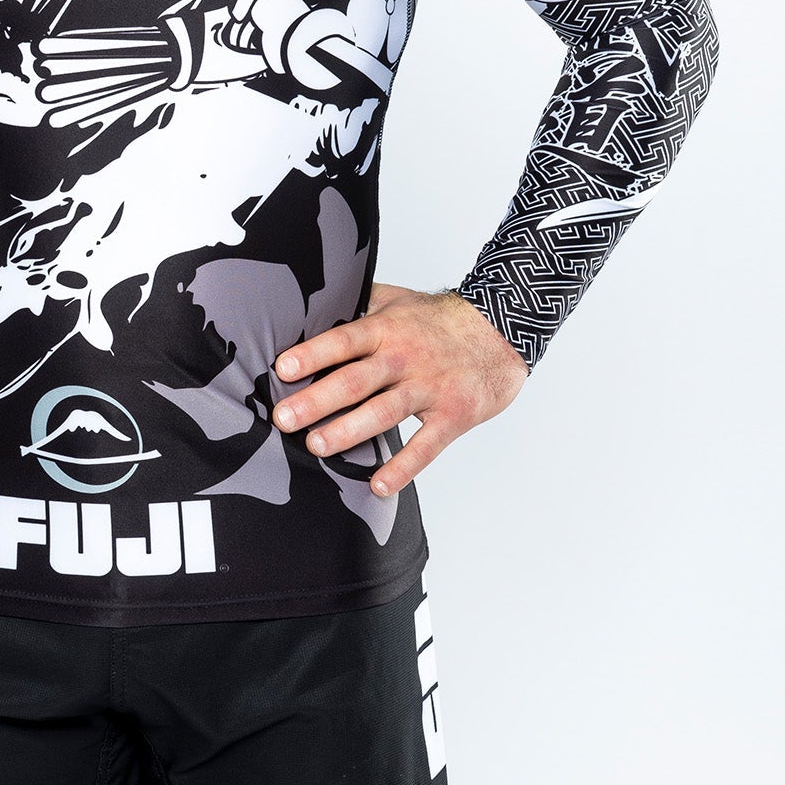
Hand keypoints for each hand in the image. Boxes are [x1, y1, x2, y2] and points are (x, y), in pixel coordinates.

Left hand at [270, 282, 528, 497]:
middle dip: (316, 401)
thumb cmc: (439, 318)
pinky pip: (425, 446)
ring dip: (348, 431)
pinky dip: (403, 467)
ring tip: (316, 446)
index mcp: (386, 329)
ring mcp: (429, 387)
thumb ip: (358, 302)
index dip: (314, 354)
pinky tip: (378, 485)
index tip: (282, 368)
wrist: (502, 330)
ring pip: (383, 413)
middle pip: (355, 380)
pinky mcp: (452, 415)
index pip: (344, 340)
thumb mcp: (397, 299)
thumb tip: (311, 303)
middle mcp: (404, 358)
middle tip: (284, 418)